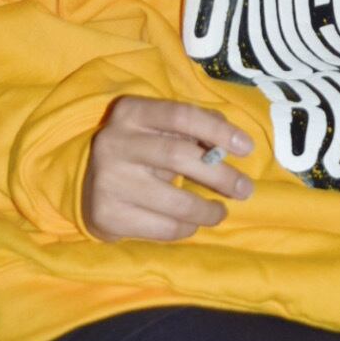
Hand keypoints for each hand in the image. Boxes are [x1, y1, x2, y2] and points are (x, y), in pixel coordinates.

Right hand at [82, 96, 253, 242]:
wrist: (92, 188)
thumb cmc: (143, 152)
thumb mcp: (163, 131)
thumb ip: (197, 129)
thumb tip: (232, 143)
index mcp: (131, 112)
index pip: (182, 115)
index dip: (218, 131)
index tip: (247, 148)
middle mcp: (114, 142)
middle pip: (178, 156)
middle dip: (220, 175)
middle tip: (245, 188)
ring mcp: (108, 180)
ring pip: (173, 200)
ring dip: (206, 210)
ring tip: (220, 212)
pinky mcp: (106, 214)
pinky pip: (161, 227)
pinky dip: (185, 228)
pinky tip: (192, 224)